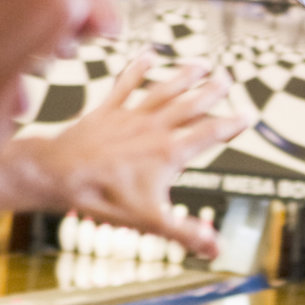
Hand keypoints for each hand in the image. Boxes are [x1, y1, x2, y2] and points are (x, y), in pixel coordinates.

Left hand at [38, 50, 241, 257]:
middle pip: (191, 105)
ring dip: (185, 77)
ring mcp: (130, 116)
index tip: (247, 116)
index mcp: (168, 153)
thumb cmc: (101, 198)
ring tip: (202, 65)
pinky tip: (149, 56)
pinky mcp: (107, 110)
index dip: (232, 125)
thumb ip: (185, 233)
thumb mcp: (148, 222)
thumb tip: (216, 248)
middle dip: (212, 92)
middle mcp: (153, 128)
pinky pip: (126, 85)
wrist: (57, 175)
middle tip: (228, 80)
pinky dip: (138, 69)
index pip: (209, 134)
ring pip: (165, 91)